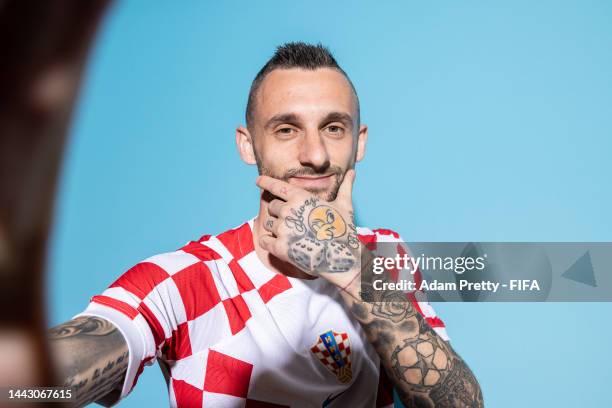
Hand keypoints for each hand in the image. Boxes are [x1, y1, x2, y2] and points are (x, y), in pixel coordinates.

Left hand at [256, 170, 360, 287]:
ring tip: (293, 235)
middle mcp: (288, 211)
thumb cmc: (343, 230)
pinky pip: (264, 240)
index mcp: (301, 198)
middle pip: (272, 206)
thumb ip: (345, 187)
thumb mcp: (345, 206)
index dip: (265, 182)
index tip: (258, 181)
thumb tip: (352, 172)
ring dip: (276, 228)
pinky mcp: (279, 247)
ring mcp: (283, 229)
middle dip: (280, 213)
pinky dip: (269, 241)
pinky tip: (279, 244)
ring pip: (268, 223)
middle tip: (294, 222)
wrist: (342, 258)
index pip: (276, 186)